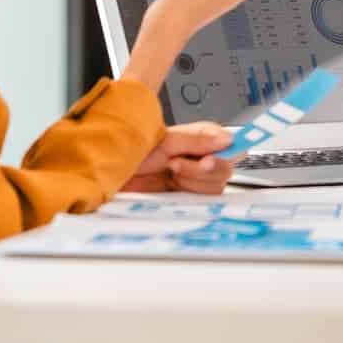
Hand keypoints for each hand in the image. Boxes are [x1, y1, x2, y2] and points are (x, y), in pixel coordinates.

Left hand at [122, 122, 236, 194]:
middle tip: (176, 164)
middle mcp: (201, 159)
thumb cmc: (131, 153)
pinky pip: (202, 202)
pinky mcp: (188, 198)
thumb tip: (225, 140)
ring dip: (191, 182)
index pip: (231, 143)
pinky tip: (172, 189)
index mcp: (201, 139)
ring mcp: (195, 179)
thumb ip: (196, 140)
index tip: (208, 159)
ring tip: (169, 173)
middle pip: (226, 169)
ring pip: (215, 187)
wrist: (111, 176)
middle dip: (200, 170)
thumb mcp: (164, 142)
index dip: (226, 152)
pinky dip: (188, 196)